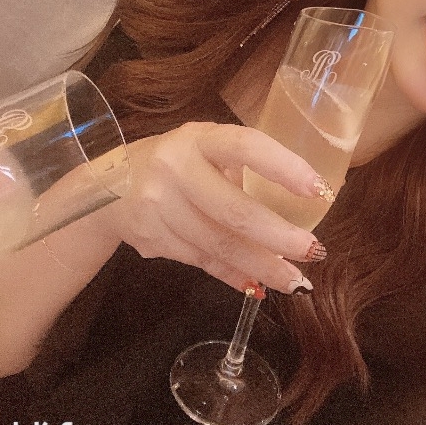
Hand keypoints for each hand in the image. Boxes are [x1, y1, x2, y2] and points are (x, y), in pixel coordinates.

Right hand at [94, 122, 328, 294]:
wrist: (107, 187)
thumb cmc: (177, 163)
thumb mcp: (203, 149)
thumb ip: (239, 168)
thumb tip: (302, 200)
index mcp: (198, 139)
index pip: (245, 147)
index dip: (283, 167)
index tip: (318, 189)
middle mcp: (175, 168)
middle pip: (234, 210)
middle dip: (279, 235)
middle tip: (314, 251)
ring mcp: (158, 206)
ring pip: (219, 244)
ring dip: (261, 266)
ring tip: (294, 281)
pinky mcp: (152, 238)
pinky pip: (202, 261)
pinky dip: (233, 275)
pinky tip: (258, 285)